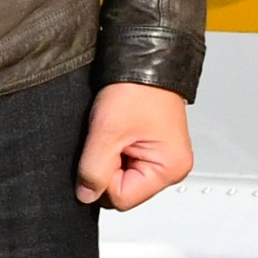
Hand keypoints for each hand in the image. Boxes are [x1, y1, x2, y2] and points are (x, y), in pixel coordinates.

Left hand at [74, 82, 191, 210]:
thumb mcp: (107, 132)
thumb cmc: (137, 88)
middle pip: (124, 190)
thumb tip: (86, 195)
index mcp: (169, 169)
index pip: (122, 198)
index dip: (103, 179)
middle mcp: (171, 167)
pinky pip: (126, 162)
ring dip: (111, 157)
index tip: (102, 150)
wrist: (143, 59)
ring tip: (115, 131)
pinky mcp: (152, 148)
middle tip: (109, 138)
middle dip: (108, 169)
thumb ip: (93, 170)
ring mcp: (162, 158)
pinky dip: (115, 149)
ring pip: (123, 176)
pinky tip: (117, 132)